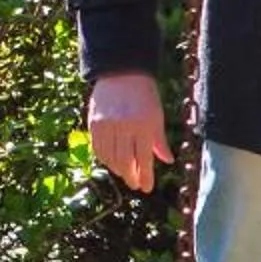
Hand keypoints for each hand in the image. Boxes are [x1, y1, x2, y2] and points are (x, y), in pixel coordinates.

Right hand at [86, 72, 172, 192]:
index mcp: (144, 125)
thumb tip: (167, 161)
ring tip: (126, 175)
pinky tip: (112, 163)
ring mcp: (106, 125)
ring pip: (110, 157)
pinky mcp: (93, 123)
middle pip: (125, 161)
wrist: (122, 73)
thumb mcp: (157, 116)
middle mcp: (124, 126)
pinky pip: (98, 148)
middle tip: (135, 184)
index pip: (145, 158)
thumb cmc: (145, 95)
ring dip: (118, 169)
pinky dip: (105, 159)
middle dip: (131, 176)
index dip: (146, 176)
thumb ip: (159, 141)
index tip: (147, 188)